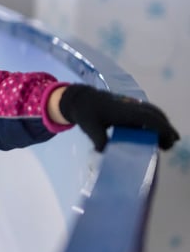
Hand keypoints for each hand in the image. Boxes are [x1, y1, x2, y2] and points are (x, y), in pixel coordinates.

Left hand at [59, 84, 179, 151]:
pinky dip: (155, 120)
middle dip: (166, 128)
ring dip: (162, 124)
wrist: (80, 99)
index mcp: (124, 111)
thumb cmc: (85, 113)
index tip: (171, 138)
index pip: (149, 118)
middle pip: (155, 114)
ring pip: (153, 112)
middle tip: (169, 145)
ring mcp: (130, 104)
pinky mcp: (129, 106)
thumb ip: (99, 139)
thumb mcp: (90, 127)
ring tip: (164, 141)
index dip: (162, 127)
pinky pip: (147, 111)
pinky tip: (153, 133)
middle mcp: (131, 106)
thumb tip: (104, 152)